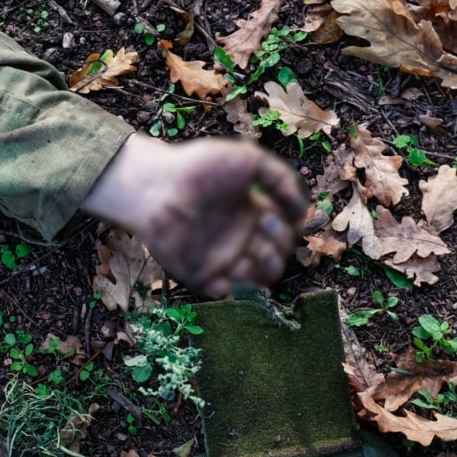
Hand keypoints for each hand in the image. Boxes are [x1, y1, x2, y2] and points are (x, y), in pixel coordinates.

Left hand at [82, 134, 309, 297]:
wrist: (155, 186)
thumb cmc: (199, 168)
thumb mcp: (249, 159)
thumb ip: (281, 179)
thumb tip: (301, 213)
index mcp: (253, 213)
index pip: (286, 233)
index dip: (287, 228)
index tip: (274, 212)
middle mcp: (240, 238)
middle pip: (278, 258)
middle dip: (278, 246)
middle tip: (260, 226)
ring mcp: (222, 259)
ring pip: (261, 280)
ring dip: (263, 269)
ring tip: (247, 252)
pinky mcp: (202, 276)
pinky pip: (230, 296)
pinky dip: (239, 290)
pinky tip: (232, 268)